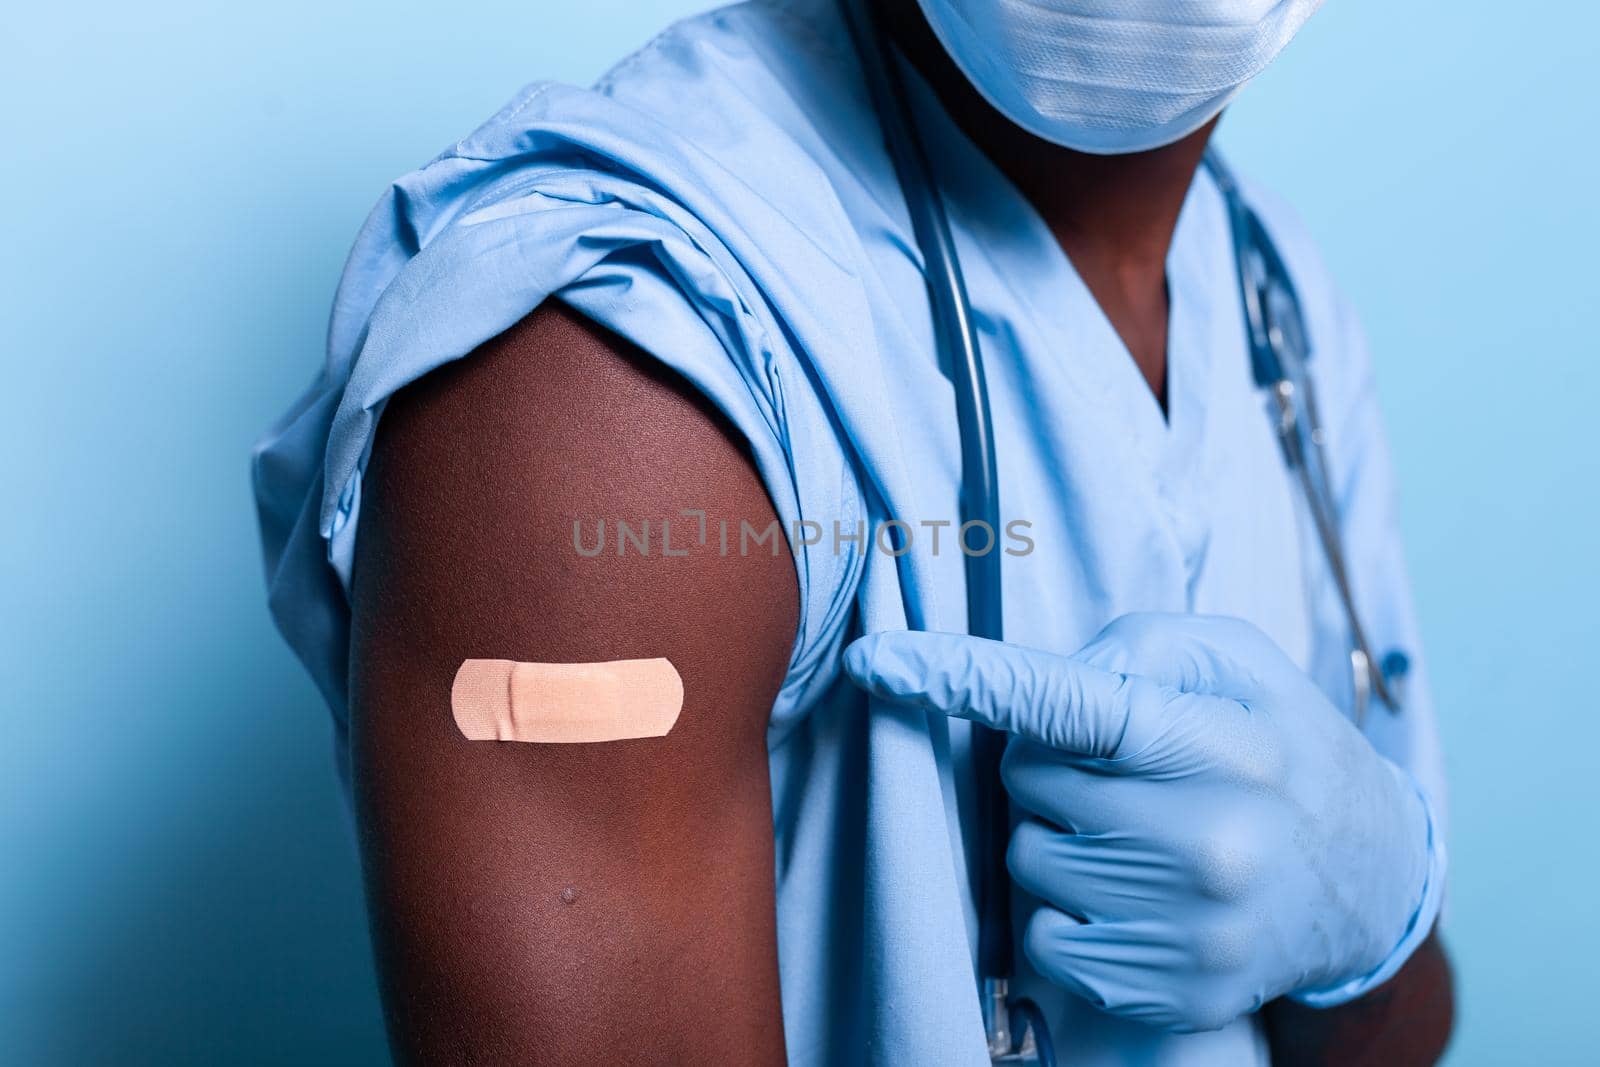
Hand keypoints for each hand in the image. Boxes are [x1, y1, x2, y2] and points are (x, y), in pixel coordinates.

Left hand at [844, 613, 1441, 1032]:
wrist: (1372, 883)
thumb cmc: (1283, 747)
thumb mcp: (1238, 663)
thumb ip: (1139, 647)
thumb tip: (1040, 684)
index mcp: (1222, 743)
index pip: (1068, 702)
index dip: (963, 677)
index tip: (878, 662)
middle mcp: (1208, 842)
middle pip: (1027, 781)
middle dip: (1048, 765)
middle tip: (1119, 770)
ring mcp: (1189, 928)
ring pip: (1027, 859)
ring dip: (1055, 836)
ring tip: (1135, 832)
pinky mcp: (1170, 991)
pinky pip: (1042, 937)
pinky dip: (1064, 908)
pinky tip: (1132, 892)